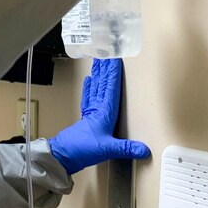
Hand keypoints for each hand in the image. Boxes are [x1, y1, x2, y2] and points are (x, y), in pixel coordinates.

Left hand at [49, 59, 150, 173]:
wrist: (62, 155)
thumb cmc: (82, 149)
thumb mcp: (108, 149)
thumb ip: (126, 148)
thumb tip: (145, 149)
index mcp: (104, 111)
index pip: (111, 87)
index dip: (114, 72)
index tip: (116, 58)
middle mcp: (97, 108)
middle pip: (103, 83)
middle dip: (106, 68)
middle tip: (107, 52)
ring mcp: (90, 112)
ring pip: (95, 88)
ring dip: (98, 74)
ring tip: (99, 61)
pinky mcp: (85, 119)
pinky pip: (88, 98)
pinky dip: (88, 88)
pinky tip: (88, 81)